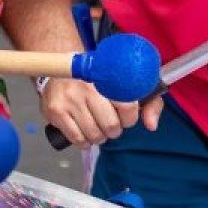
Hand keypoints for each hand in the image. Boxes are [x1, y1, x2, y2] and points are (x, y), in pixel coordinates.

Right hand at [40, 77, 159, 145]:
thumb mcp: (126, 84)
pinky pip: (77, 139)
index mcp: (107, 76)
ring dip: (99, 136)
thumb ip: (148, 103)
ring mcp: (70, 99)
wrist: (62, 66)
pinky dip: (84, 140)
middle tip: (109, 120)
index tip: (125, 115)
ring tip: (96, 124)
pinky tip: (84, 129)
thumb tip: (152, 125)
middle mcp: (87, 87)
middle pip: (111, 126)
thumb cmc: (97, 79)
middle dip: (113, 129)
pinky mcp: (56, 111)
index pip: (128, 108)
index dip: (129, 118)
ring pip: (94, 135)